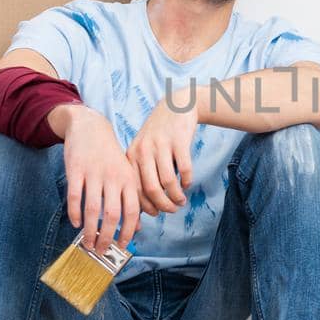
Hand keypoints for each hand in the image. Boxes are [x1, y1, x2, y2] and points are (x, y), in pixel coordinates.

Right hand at [50, 105, 140, 252]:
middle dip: (107, 237)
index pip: (132, 211)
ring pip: (92, 209)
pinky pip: (74, 196)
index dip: (127, 231)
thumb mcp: (126, 174)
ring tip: (87, 243)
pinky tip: (76, 224)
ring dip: (90, 230)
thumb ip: (131, 199)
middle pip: (113, 214)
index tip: (122, 246)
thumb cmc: (110, 156)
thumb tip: (137, 228)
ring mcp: (94, 174)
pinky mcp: (75, 170)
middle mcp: (113, 177)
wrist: (90, 127)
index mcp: (128, 179)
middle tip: (101, 251)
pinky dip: (74, 213)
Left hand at [126, 97, 198, 215]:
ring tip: (181, 201)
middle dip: (163, 206)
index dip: (146, 206)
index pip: (134, 190)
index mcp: (131, 156)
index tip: (156, 214)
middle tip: (172, 210)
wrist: (175, 106)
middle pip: (152, 189)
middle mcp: (143, 151)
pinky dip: (187, 182)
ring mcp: (161, 145)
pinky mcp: (179, 141)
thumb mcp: (143, 150)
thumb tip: (145, 208)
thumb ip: (141, 173)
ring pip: (168, 182)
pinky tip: (187, 184)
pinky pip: (184, 170)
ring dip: (177, 197)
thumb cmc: (159, 135)